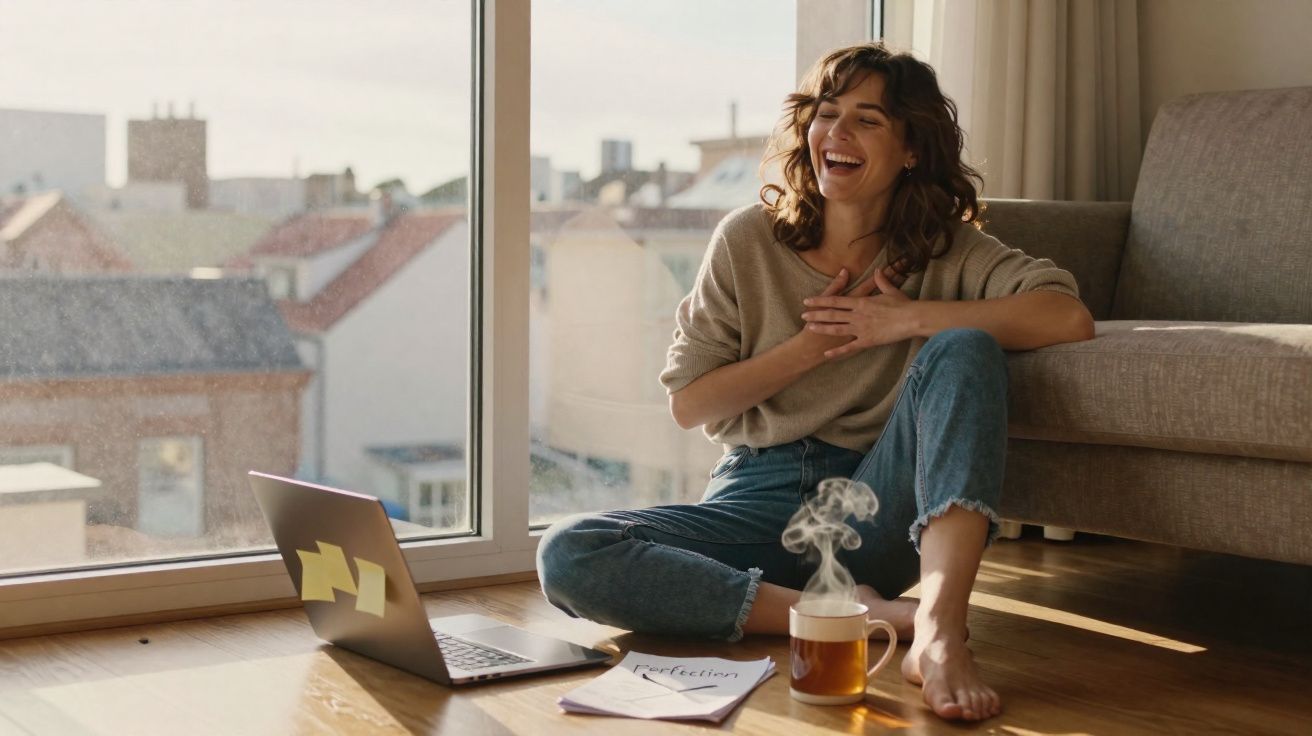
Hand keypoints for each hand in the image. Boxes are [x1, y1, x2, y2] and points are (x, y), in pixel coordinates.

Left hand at [800, 268, 917, 359]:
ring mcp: (861, 328)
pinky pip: (849, 347)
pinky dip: (837, 351)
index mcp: (861, 302)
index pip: (836, 300)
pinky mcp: (867, 340)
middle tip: (802, 316)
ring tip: (809, 329)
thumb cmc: (903, 305)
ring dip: (822, 328)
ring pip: (837, 328)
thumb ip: (882, 281)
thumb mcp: (891, 291)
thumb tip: (878, 270)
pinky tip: (826, 354)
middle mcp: (857, 314)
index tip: (808, 301)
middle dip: (816, 315)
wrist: (912, 318)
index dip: (820, 300)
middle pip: (832, 314)